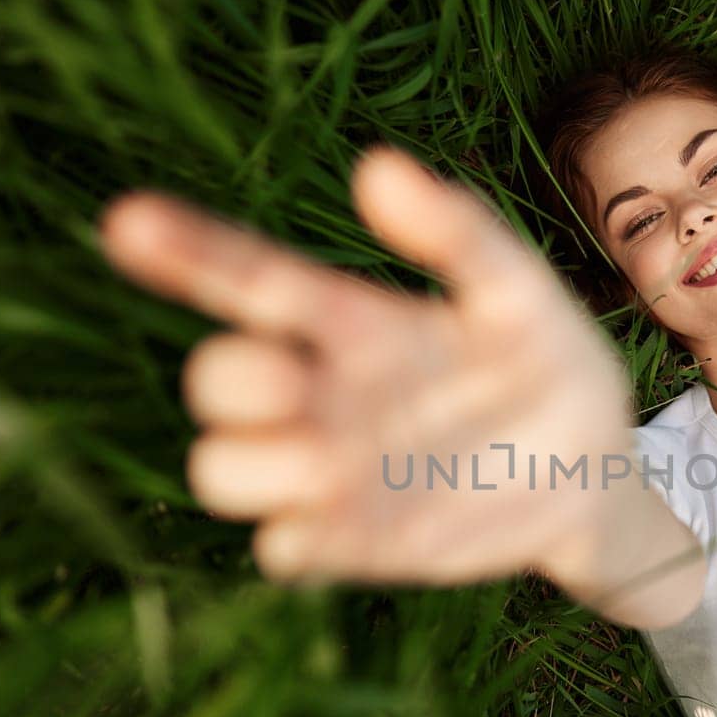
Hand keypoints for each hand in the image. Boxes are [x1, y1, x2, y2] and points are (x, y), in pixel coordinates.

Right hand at [97, 144, 636, 587]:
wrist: (589, 472)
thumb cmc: (546, 363)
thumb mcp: (517, 292)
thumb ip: (457, 234)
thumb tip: (376, 167)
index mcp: (350, 321)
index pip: (248, 279)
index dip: (187, 251)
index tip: (126, 221)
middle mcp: (321, 394)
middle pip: (213, 383)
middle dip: (231, 381)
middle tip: (297, 378)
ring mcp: (330, 472)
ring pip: (221, 471)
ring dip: (250, 465)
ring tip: (328, 461)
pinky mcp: (351, 541)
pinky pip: (281, 549)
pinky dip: (298, 539)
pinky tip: (349, 525)